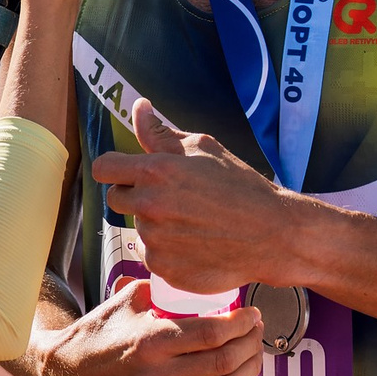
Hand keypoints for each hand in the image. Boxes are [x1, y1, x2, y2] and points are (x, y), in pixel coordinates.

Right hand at [31, 278, 262, 375]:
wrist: (69, 373)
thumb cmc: (100, 331)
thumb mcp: (126, 300)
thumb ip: (161, 288)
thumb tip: (194, 277)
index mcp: (152, 341)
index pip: (213, 333)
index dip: (241, 324)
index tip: (252, 314)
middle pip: (225, 361)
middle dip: (251, 343)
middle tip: (256, 331)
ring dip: (250, 371)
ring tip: (254, 356)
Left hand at [93, 101, 306, 293]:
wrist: (273, 235)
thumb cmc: (241, 186)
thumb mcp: (204, 149)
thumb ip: (161, 132)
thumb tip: (138, 107)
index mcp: (155, 172)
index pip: (103, 168)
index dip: (113, 169)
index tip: (125, 173)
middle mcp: (149, 206)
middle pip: (116, 199)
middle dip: (135, 195)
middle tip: (170, 197)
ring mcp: (156, 241)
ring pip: (139, 228)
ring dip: (156, 224)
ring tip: (192, 221)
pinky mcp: (164, 268)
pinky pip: (153, 256)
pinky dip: (168, 251)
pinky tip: (195, 243)